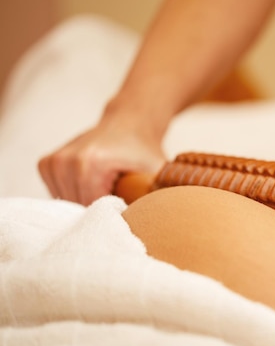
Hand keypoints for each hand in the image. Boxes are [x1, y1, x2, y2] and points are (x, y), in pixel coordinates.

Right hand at [38, 120, 164, 204]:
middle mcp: (66, 160)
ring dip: (87, 203)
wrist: (129, 123)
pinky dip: (76, 194)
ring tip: (106, 188)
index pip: (94, 209)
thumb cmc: (143, 151)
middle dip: (100, 210)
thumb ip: (156, 197)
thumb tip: (154, 222)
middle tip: (119, 197)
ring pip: (68, 204)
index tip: (128, 207)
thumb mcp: (157, 174)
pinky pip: (59, 194)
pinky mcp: (46, 164)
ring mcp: (53, 162)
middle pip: (79, 208)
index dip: (114, 214)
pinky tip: (92, 184)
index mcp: (90, 163)